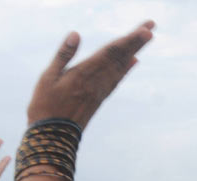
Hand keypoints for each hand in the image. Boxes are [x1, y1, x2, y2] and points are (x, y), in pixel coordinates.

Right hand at [27, 21, 154, 129]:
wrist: (53, 139)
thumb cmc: (45, 107)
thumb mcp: (48, 78)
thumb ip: (63, 56)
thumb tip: (76, 34)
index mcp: (84, 73)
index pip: (111, 52)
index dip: (130, 40)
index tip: (147, 29)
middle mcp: (96, 81)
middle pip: (120, 57)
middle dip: (137, 40)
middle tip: (152, 25)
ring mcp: (99, 91)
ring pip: (120, 67)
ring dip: (134, 50)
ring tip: (146, 38)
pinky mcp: (98, 99)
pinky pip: (116, 80)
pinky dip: (126, 69)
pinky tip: (133, 61)